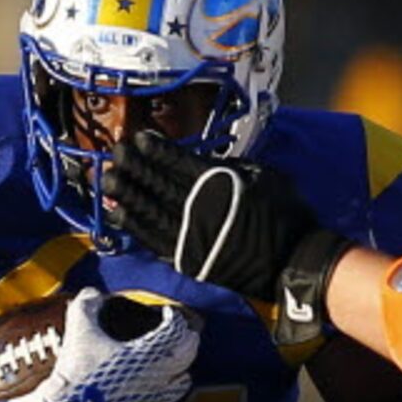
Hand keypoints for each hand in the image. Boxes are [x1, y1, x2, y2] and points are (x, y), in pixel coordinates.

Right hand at [0, 287, 197, 401]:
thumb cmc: (74, 371)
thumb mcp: (78, 330)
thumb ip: (87, 305)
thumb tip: (93, 293)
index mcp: (145, 355)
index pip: (176, 332)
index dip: (176, 319)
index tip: (169, 314)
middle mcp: (155, 378)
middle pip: (187, 357)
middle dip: (188, 342)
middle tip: (184, 334)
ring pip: (180, 387)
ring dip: (181, 373)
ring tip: (174, 365)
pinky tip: (154, 396)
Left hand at [105, 130, 350, 348]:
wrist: (295, 263)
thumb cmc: (286, 215)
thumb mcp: (264, 176)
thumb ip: (230, 166)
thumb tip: (202, 159)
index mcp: (216, 182)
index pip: (176, 161)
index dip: (155, 149)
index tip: (139, 139)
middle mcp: (196, 206)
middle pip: (155, 182)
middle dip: (133, 166)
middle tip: (114, 153)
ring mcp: (188, 234)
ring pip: (147, 209)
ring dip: (125, 193)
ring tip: (106, 179)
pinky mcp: (186, 258)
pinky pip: (151, 239)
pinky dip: (132, 226)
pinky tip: (116, 214)